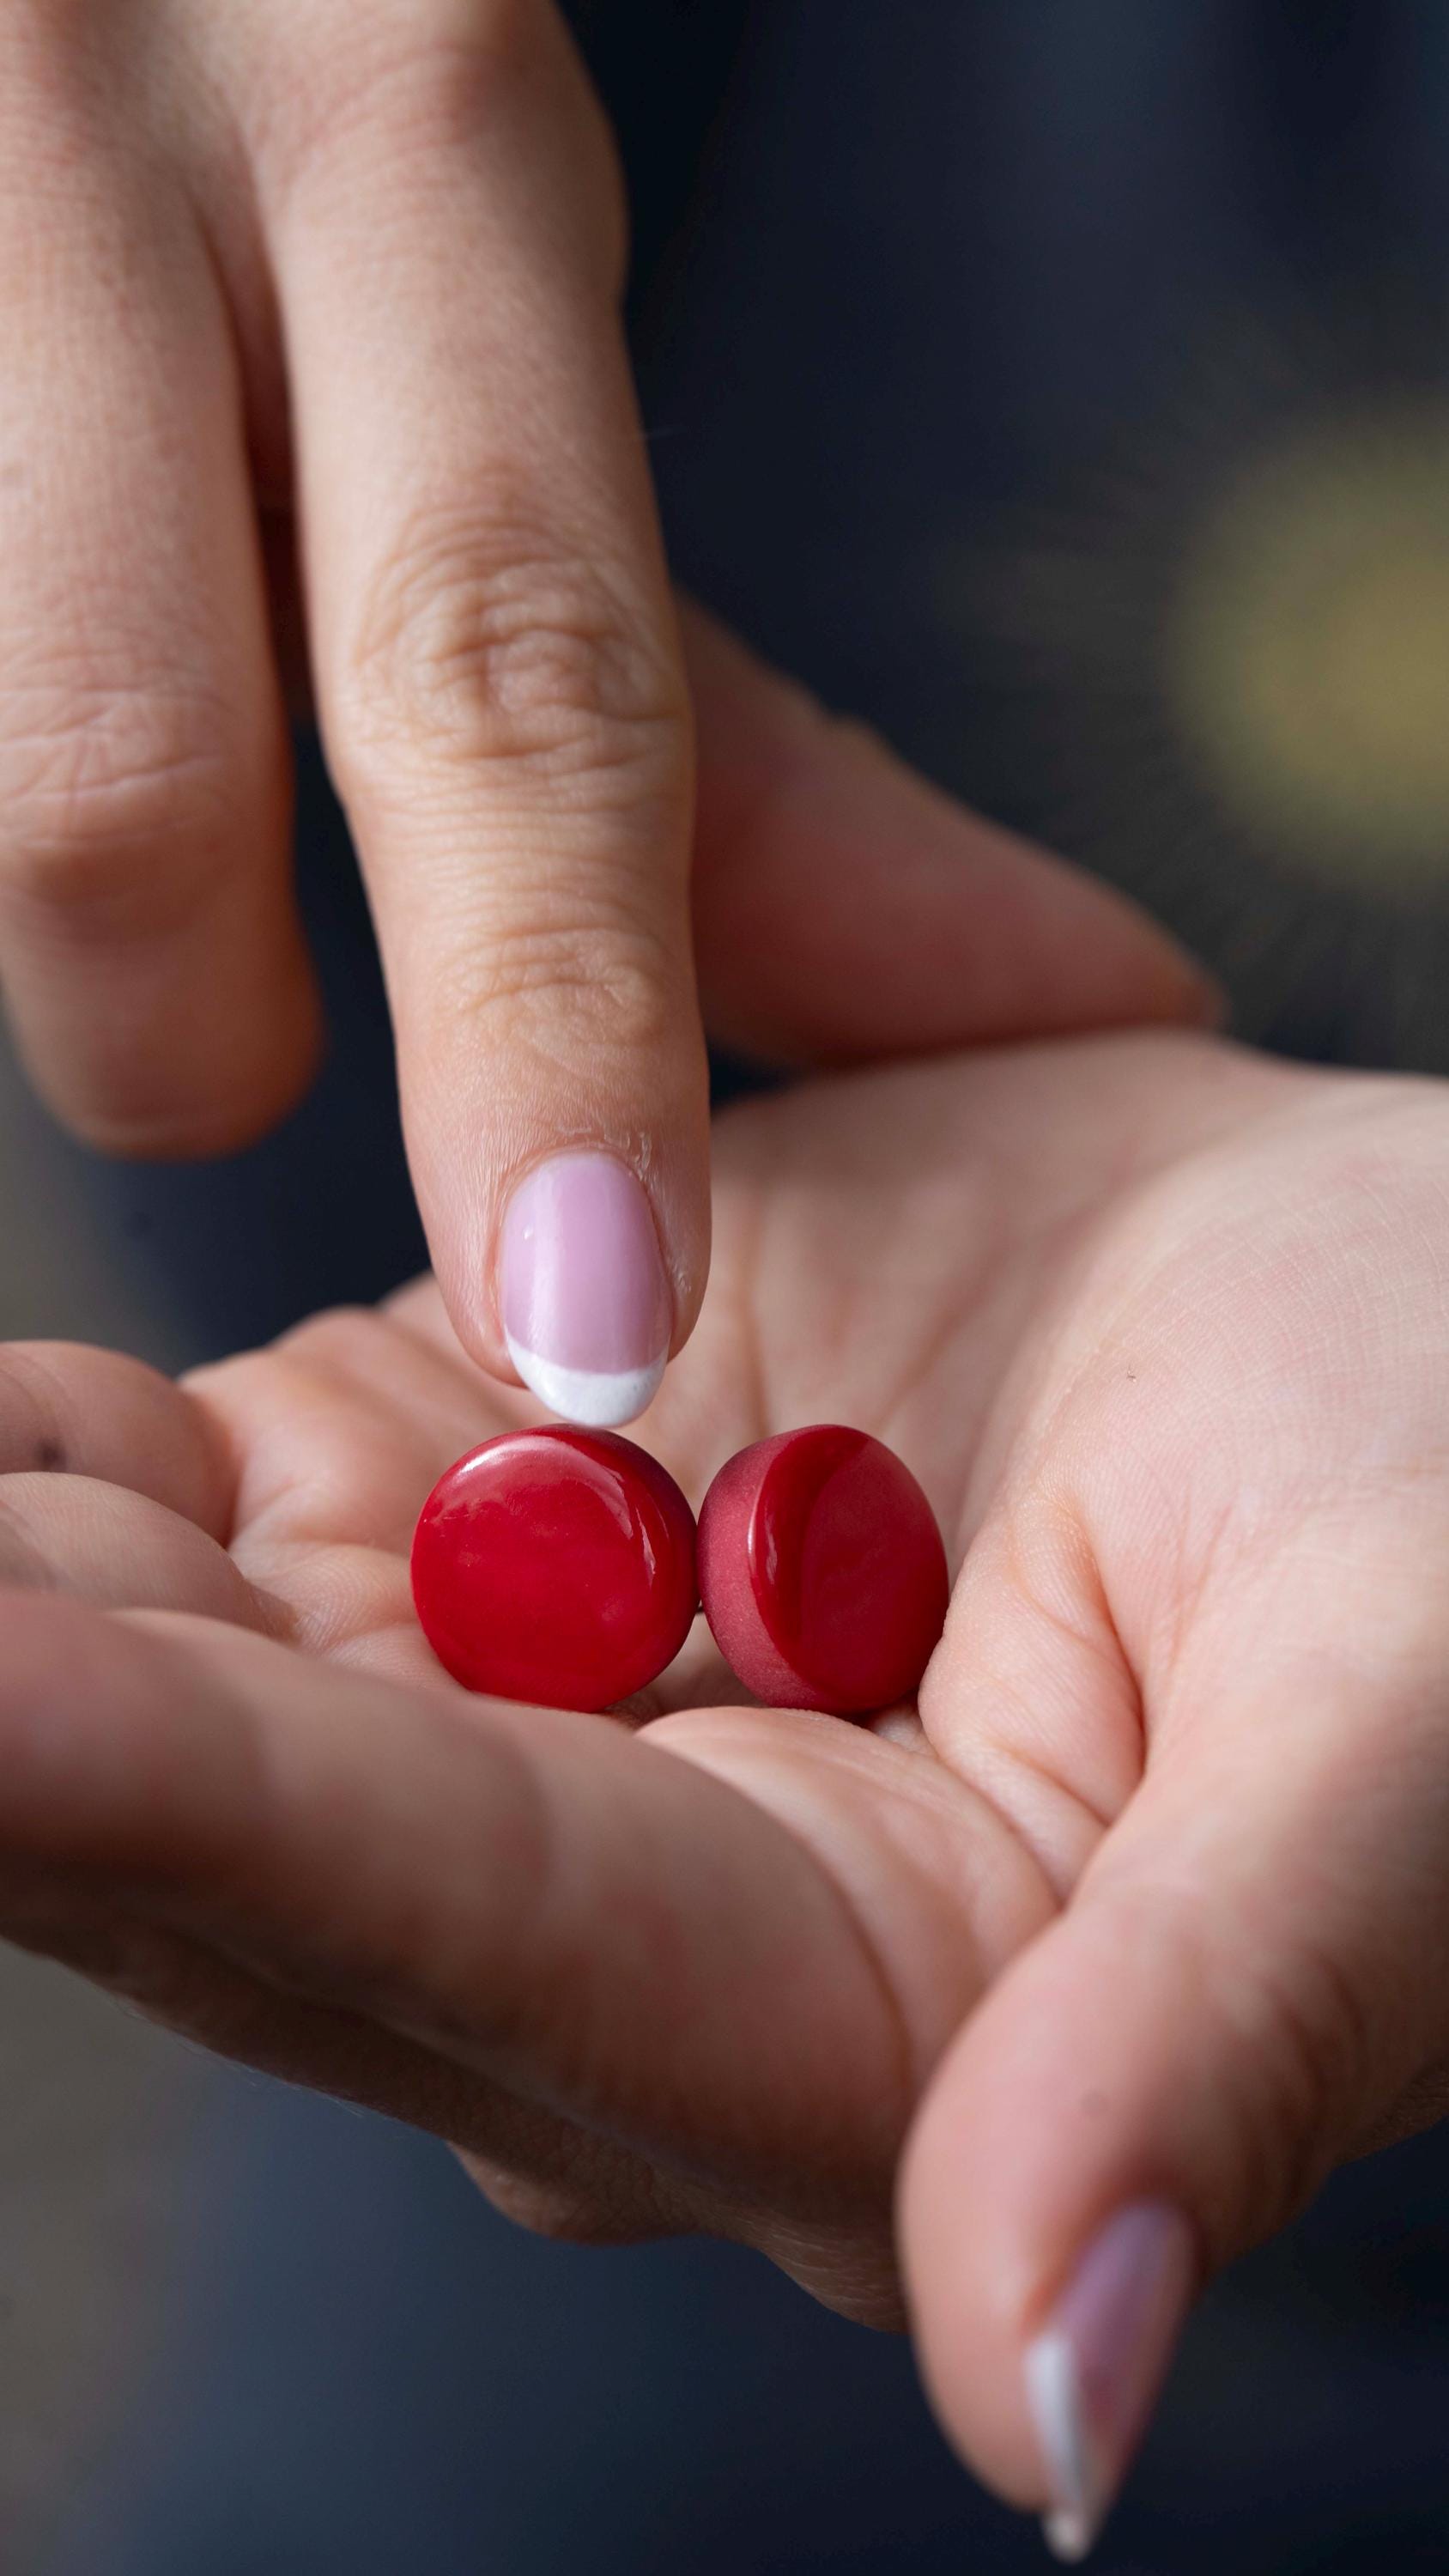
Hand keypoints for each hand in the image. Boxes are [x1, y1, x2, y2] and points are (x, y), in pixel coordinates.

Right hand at [0, 0, 1206, 1421]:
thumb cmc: (285, 124)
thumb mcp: (514, 330)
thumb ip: (732, 722)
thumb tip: (1047, 1022)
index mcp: (400, 132)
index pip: (499, 669)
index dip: (547, 1033)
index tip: (594, 1317)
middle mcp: (91, 149)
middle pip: (107, 809)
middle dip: (184, 1040)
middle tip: (239, 1040)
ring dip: (56, 908)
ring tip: (106, 764)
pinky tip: (38, 641)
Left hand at [6, 1029, 1441, 2551]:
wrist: (1379, 1321)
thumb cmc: (1444, 1528)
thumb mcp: (1388, 1766)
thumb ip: (1205, 2043)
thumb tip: (1046, 2413)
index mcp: (847, 2031)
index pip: (477, 1937)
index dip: (210, 1828)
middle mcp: (633, 1916)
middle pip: (262, 1840)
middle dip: (33, 1714)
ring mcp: (530, 1704)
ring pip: (195, 1678)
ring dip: (12, 1593)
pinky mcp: (485, 1503)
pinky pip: (224, 1509)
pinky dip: (73, 1477)